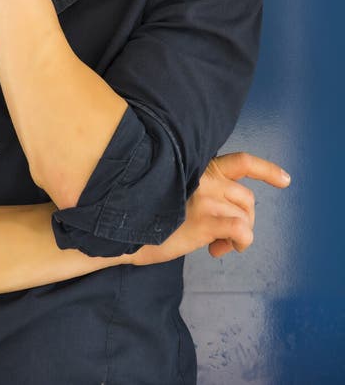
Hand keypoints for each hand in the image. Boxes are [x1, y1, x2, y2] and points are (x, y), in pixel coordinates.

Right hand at [130, 152, 290, 265]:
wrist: (126, 228)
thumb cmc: (148, 212)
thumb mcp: (175, 190)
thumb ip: (202, 189)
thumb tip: (228, 210)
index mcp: (199, 167)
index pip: (241, 162)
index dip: (266, 170)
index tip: (285, 180)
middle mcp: (205, 178)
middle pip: (247, 198)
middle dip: (244, 219)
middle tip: (225, 236)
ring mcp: (207, 197)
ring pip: (245, 216)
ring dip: (238, 235)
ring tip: (217, 245)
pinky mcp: (206, 220)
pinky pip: (242, 232)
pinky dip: (239, 243)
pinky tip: (218, 248)